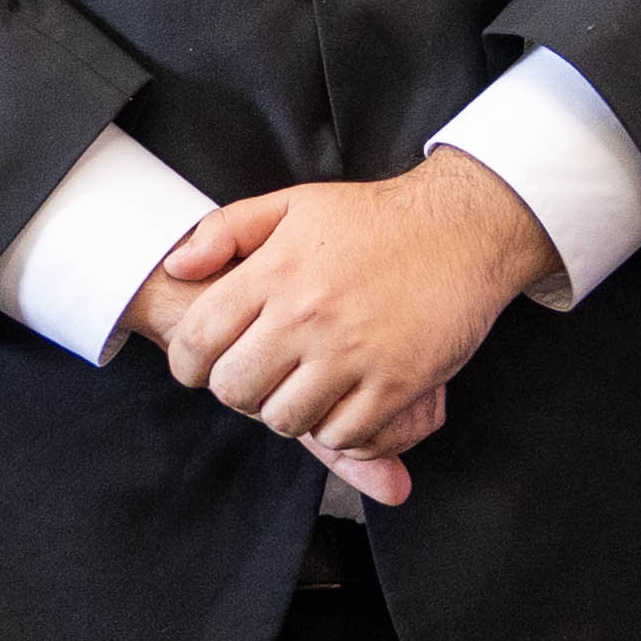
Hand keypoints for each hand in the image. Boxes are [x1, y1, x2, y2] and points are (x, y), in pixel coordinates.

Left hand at [148, 154, 555, 501]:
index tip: (202, 366)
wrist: (463, 229)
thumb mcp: (294, 205)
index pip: (200, 340)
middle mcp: (308, 314)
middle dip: (237, 391)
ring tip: (300, 388)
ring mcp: (353, 352)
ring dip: (287, 412)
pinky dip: (336, 428)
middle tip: (258, 378)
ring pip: (285, 420)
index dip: (188, 363)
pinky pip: (342, 435)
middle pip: (236, 389)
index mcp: (276, 271)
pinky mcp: (397, 383)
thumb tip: (177, 266)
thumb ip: (226, 230)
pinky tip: (342, 401)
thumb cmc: (375, 219)